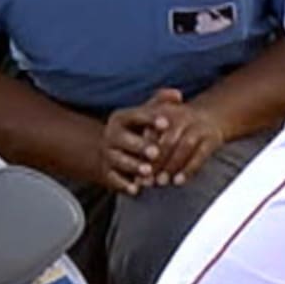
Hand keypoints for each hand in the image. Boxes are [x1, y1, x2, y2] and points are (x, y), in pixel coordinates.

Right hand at [102, 89, 220, 192]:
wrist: (110, 149)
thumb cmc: (135, 130)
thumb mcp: (145, 114)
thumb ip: (161, 103)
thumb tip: (177, 95)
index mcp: (121, 118)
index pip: (135, 116)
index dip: (150, 119)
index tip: (165, 123)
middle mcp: (111, 135)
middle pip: (124, 140)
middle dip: (140, 146)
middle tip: (155, 152)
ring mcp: (108, 154)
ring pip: (119, 160)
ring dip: (134, 166)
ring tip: (148, 171)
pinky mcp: (107, 172)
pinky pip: (114, 179)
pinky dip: (124, 185)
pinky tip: (136, 189)